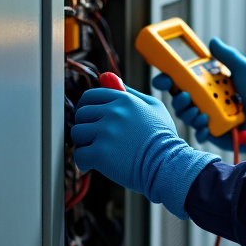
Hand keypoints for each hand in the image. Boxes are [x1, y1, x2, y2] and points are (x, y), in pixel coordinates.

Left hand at [71, 85, 217, 219]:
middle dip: (86, 126)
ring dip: (84, 143)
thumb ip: (131, 93)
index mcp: (123, 100)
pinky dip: (84, 162)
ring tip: (98, 150)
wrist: (169, 165)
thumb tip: (110, 79)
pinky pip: (79, 154)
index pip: (90, 97)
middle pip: (81, 114)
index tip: (90, 118)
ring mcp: (105, 133)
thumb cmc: (164, 139)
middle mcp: (113, 113)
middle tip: (96, 138)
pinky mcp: (100, 154)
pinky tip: (95, 164)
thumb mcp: (154, 107)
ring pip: (77, 133)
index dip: (87, 108)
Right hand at [152, 38, 245, 169]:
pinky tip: (207, 123)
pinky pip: (199, 133)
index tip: (162, 77)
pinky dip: (199, 129)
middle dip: (176, 98)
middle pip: (178, 99)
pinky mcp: (213, 132)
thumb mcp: (243, 68)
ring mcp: (207, 116)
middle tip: (184, 96)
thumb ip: (227, 55)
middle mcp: (204, 99)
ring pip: (186, 116)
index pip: (181, 79)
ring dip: (188, 114)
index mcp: (207, 83)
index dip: (167, 77)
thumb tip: (212, 41)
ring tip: (200, 112)